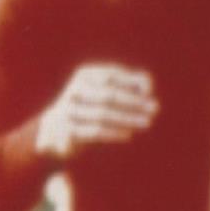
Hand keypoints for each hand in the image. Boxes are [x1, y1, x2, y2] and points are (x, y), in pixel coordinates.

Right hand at [35, 62, 156, 159]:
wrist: (54, 130)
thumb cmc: (89, 108)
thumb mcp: (103, 93)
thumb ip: (127, 85)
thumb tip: (148, 84)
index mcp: (84, 76)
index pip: (111, 75)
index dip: (132, 81)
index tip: (150, 91)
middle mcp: (75, 90)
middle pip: (109, 95)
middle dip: (134, 102)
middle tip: (154, 108)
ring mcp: (70, 111)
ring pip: (103, 114)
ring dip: (128, 118)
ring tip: (147, 122)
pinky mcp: (68, 131)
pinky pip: (95, 131)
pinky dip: (113, 133)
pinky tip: (129, 134)